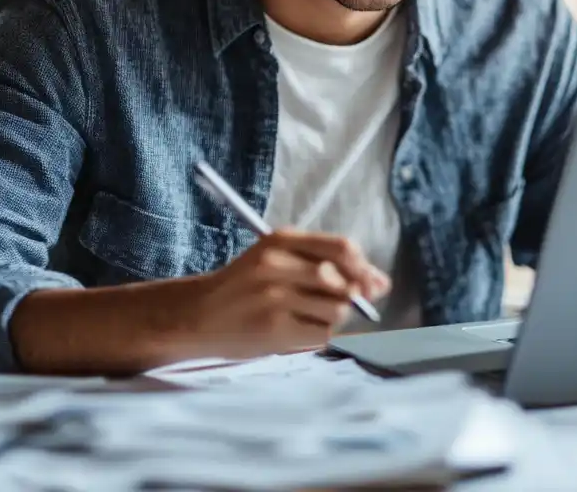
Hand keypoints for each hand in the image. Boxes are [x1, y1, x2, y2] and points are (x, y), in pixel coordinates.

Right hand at [168, 228, 389, 360]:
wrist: (195, 316)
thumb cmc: (243, 288)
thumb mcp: (276, 260)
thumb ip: (326, 264)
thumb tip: (381, 283)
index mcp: (280, 241)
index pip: (342, 248)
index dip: (365, 268)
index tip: (373, 282)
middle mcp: (277, 265)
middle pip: (344, 282)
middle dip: (354, 297)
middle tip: (339, 304)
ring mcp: (275, 298)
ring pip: (337, 310)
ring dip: (333, 318)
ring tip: (308, 317)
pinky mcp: (273, 329)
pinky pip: (321, 334)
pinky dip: (319, 335)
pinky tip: (298, 331)